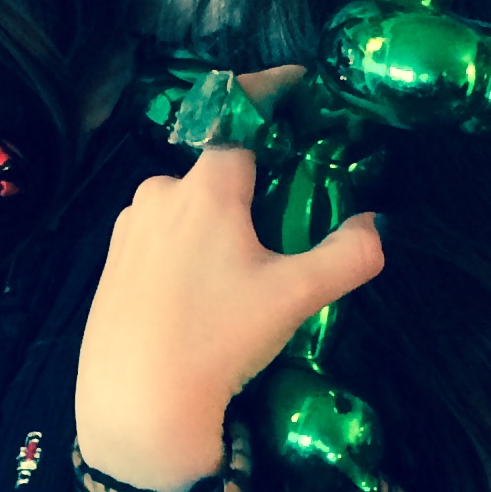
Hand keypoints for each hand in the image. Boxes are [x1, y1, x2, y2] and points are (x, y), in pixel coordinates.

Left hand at [76, 68, 383, 491]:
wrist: (136, 406)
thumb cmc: (218, 339)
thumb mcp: (296, 298)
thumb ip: (348, 256)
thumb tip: (378, 229)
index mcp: (205, 187)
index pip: (240, 115)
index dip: (271, 93)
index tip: (297, 85)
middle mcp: (160, 194)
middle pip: (217, 169)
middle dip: (253, 183)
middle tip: (286, 220)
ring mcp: (129, 230)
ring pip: (188, 206)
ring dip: (218, 220)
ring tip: (245, 270)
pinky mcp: (112, 265)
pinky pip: (161, 237)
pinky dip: (188, 248)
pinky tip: (202, 295)